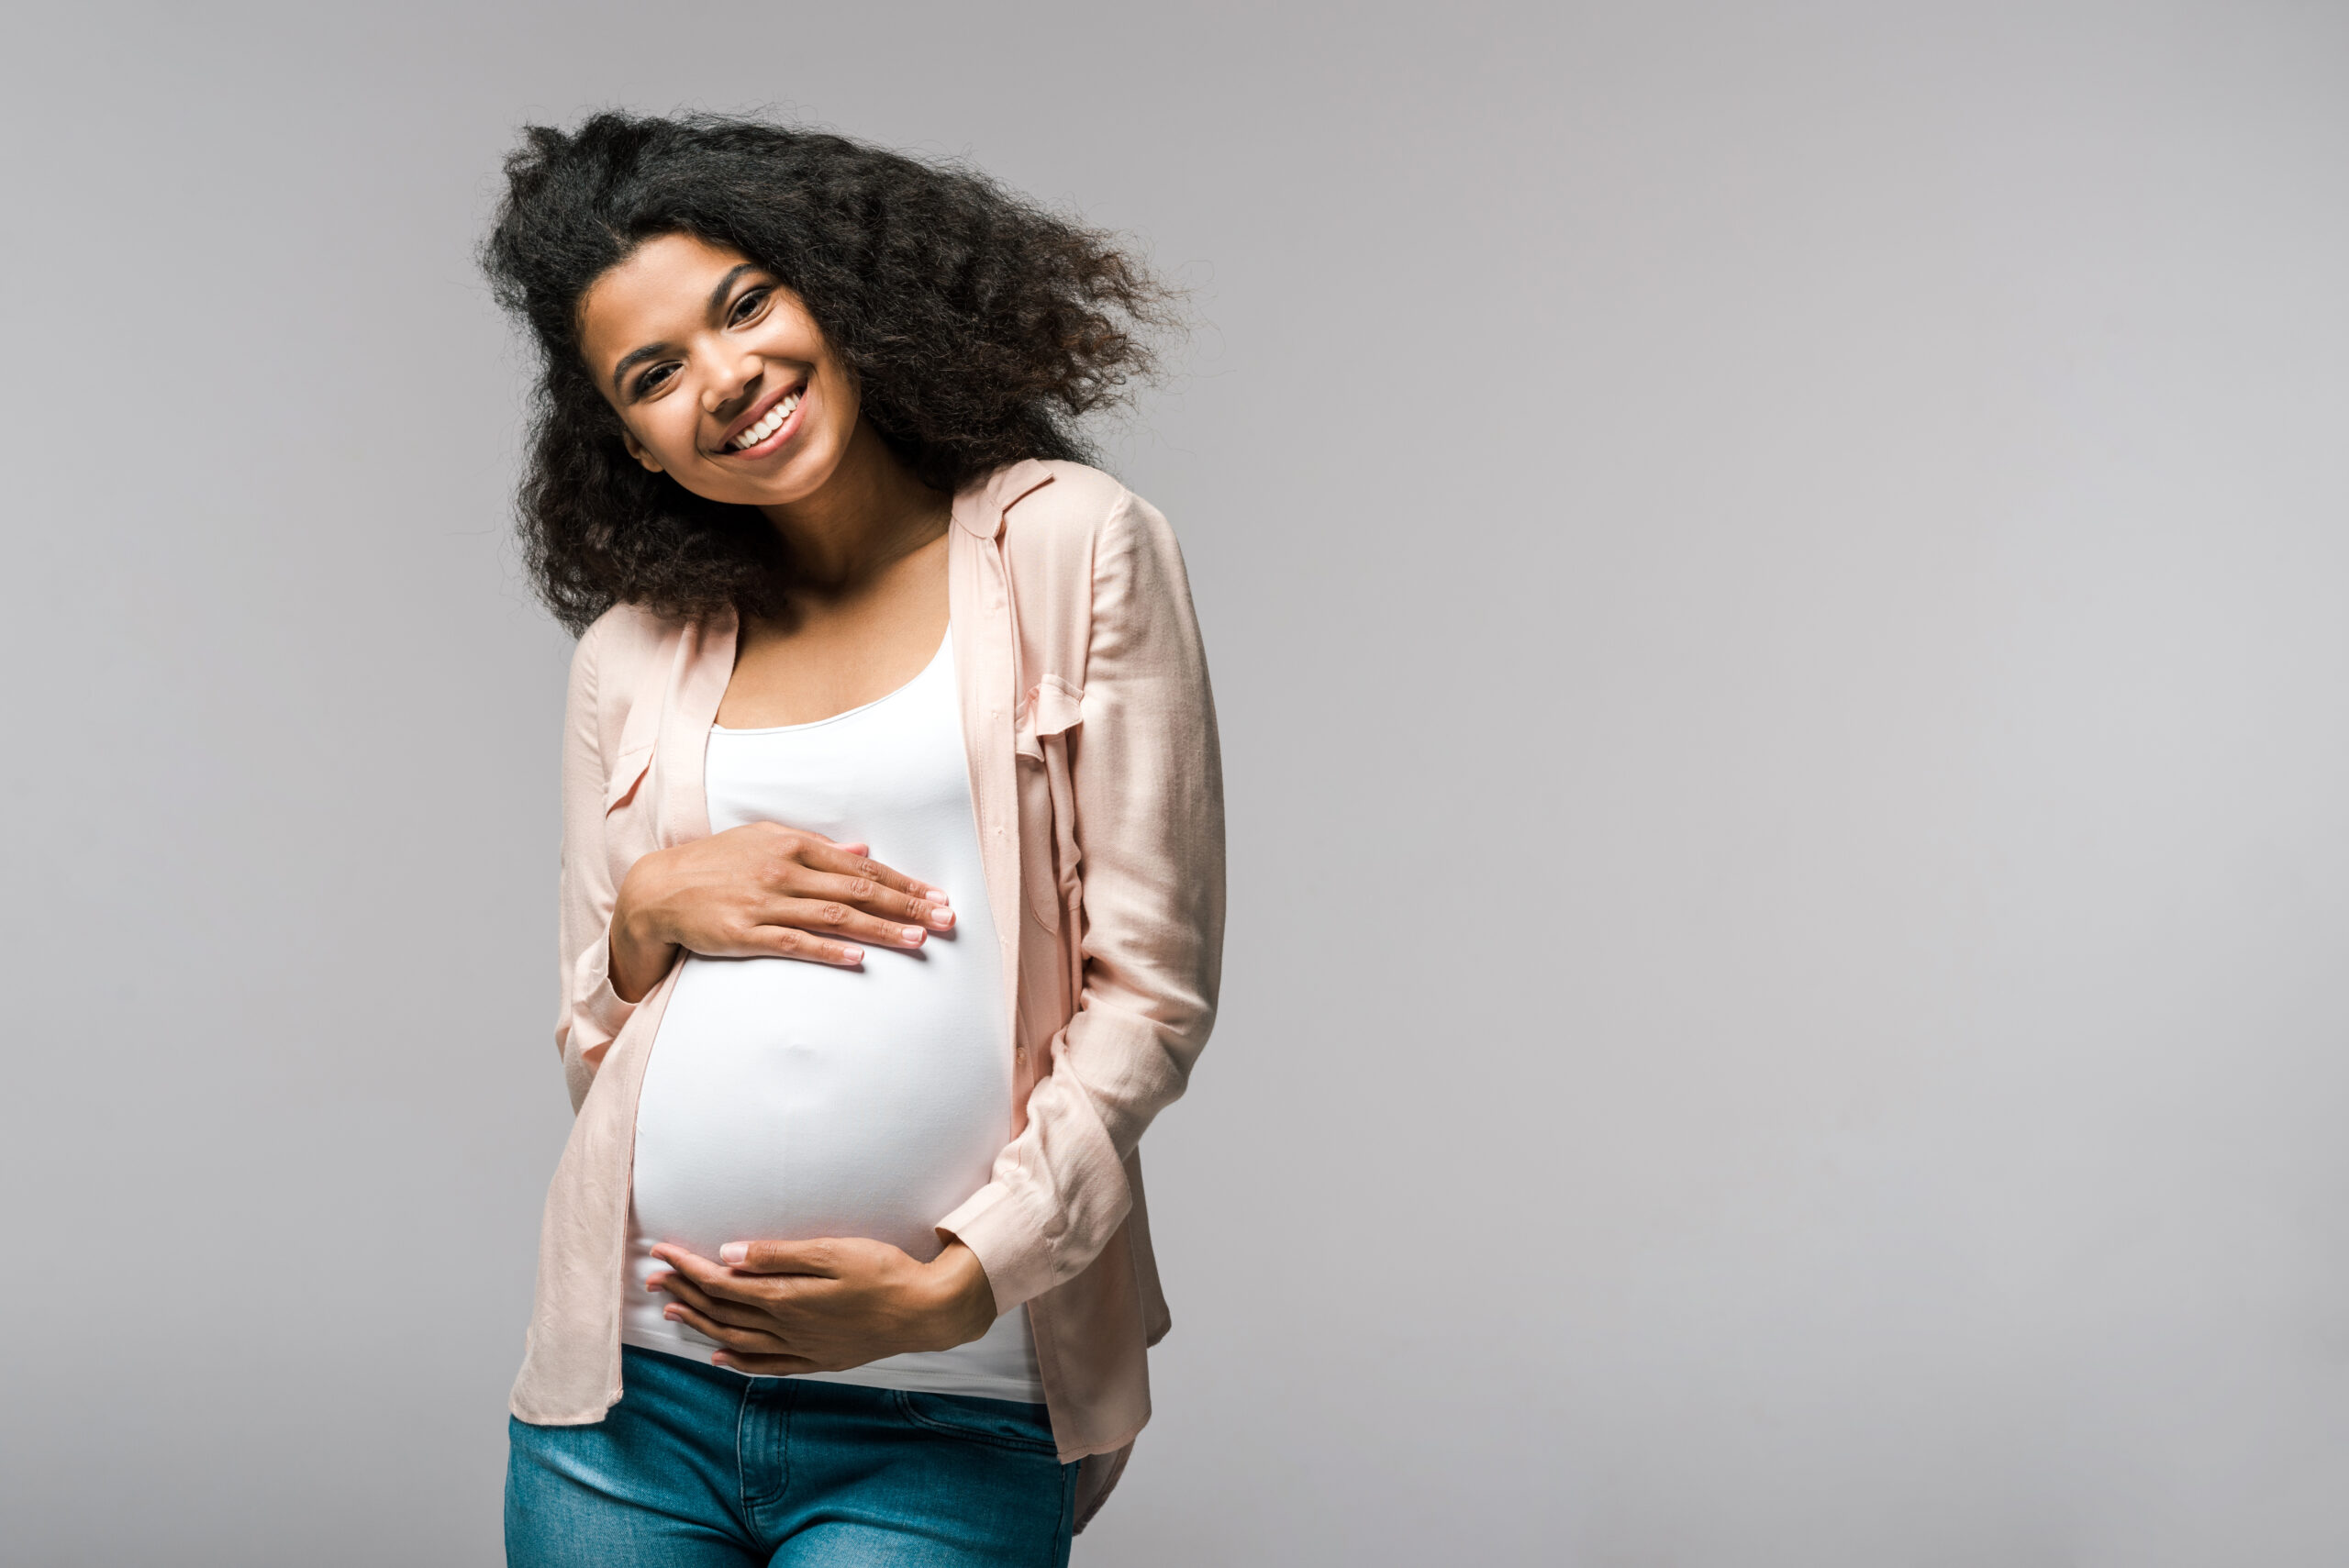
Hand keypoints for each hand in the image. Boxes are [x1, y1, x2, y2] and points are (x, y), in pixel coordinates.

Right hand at [609, 823, 956, 1000]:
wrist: (658, 890)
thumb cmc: (717, 864)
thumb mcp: (764, 841)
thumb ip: (815, 848)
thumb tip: (861, 850)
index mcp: (793, 844)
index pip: (861, 866)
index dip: (903, 882)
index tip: (937, 896)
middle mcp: (784, 870)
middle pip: (857, 890)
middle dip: (906, 905)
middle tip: (945, 919)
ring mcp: (764, 901)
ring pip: (834, 917)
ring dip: (880, 929)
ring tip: (918, 940)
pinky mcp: (745, 933)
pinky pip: (794, 942)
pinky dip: (829, 950)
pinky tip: (859, 958)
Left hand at [645, 1238, 998, 1374]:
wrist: (924, 1311)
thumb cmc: (882, 1272)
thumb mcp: (832, 1251)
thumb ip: (779, 1254)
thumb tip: (729, 1254)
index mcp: (785, 1298)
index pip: (722, 1283)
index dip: (688, 1268)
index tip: (662, 1252)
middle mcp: (786, 1328)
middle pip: (722, 1312)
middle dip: (684, 1294)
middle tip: (654, 1279)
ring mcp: (801, 1348)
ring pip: (737, 1340)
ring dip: (701, 1326)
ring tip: (673, 1313)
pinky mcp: (817, 1359)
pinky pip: (766, 1366)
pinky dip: (738, 1362)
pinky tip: (722, 1357)